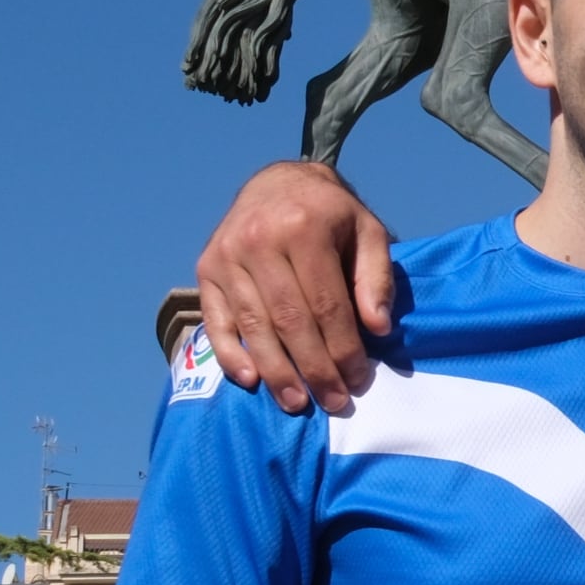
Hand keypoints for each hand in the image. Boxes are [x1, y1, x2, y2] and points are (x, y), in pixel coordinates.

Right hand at [194, 160, 394, 415]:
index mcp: (303, 228)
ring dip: (276, 371)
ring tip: (298, 403)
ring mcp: (227, 255)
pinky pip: (216, 320)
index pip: (326, 305)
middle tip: (334, 402)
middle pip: (289, 321)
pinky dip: (230, 354)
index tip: (358, 380)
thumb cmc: (330, 214)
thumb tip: (378, 329)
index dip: (343, 349)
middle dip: (314, 369)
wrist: (278, 181)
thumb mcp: (367, 232)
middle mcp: (259, 240)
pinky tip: (251, 380)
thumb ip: (377, 278)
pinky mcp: (206, 268)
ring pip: (254, 326)